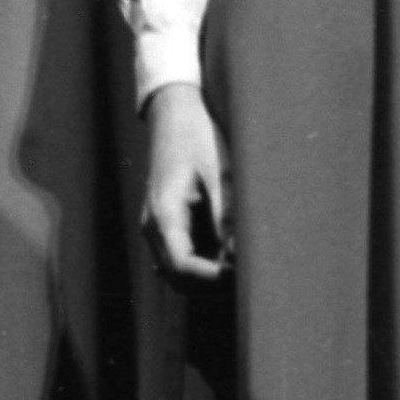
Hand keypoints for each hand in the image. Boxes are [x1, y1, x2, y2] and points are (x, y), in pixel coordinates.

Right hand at [142, 82, 230, 283]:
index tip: (244, 274)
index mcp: (164, 214)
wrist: (174, 116)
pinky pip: (177, 258)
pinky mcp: (164, 223)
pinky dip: (200, 266)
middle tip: (247, 275)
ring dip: (205, 278)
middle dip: (211, 284)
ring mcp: (154, 226)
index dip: (214, 278)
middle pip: (177, 277)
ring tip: (239, 267)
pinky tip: (225, 257)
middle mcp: (152, 226)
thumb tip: (237, 257)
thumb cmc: (198, 140)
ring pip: (176, 272)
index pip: (183, 267)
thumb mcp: (219, 176)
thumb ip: (226, 219)